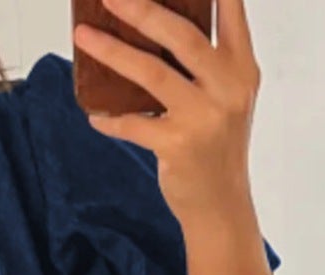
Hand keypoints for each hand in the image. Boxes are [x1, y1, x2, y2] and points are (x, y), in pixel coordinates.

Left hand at [73, 0, 262, 227]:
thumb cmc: (217, 144)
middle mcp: (227, 87)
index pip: (230, 10)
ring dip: (111, 52)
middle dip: (141, 9)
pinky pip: (133, 124)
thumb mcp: (227, 96)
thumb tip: (151, 24)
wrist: (221, 205)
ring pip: (150, 72)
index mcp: (241, 67)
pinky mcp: (178, 146)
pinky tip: (95, 114)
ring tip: (83, 36)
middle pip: (180, 35)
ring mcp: (203, 117)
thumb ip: (207, 61)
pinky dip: (110, 119)